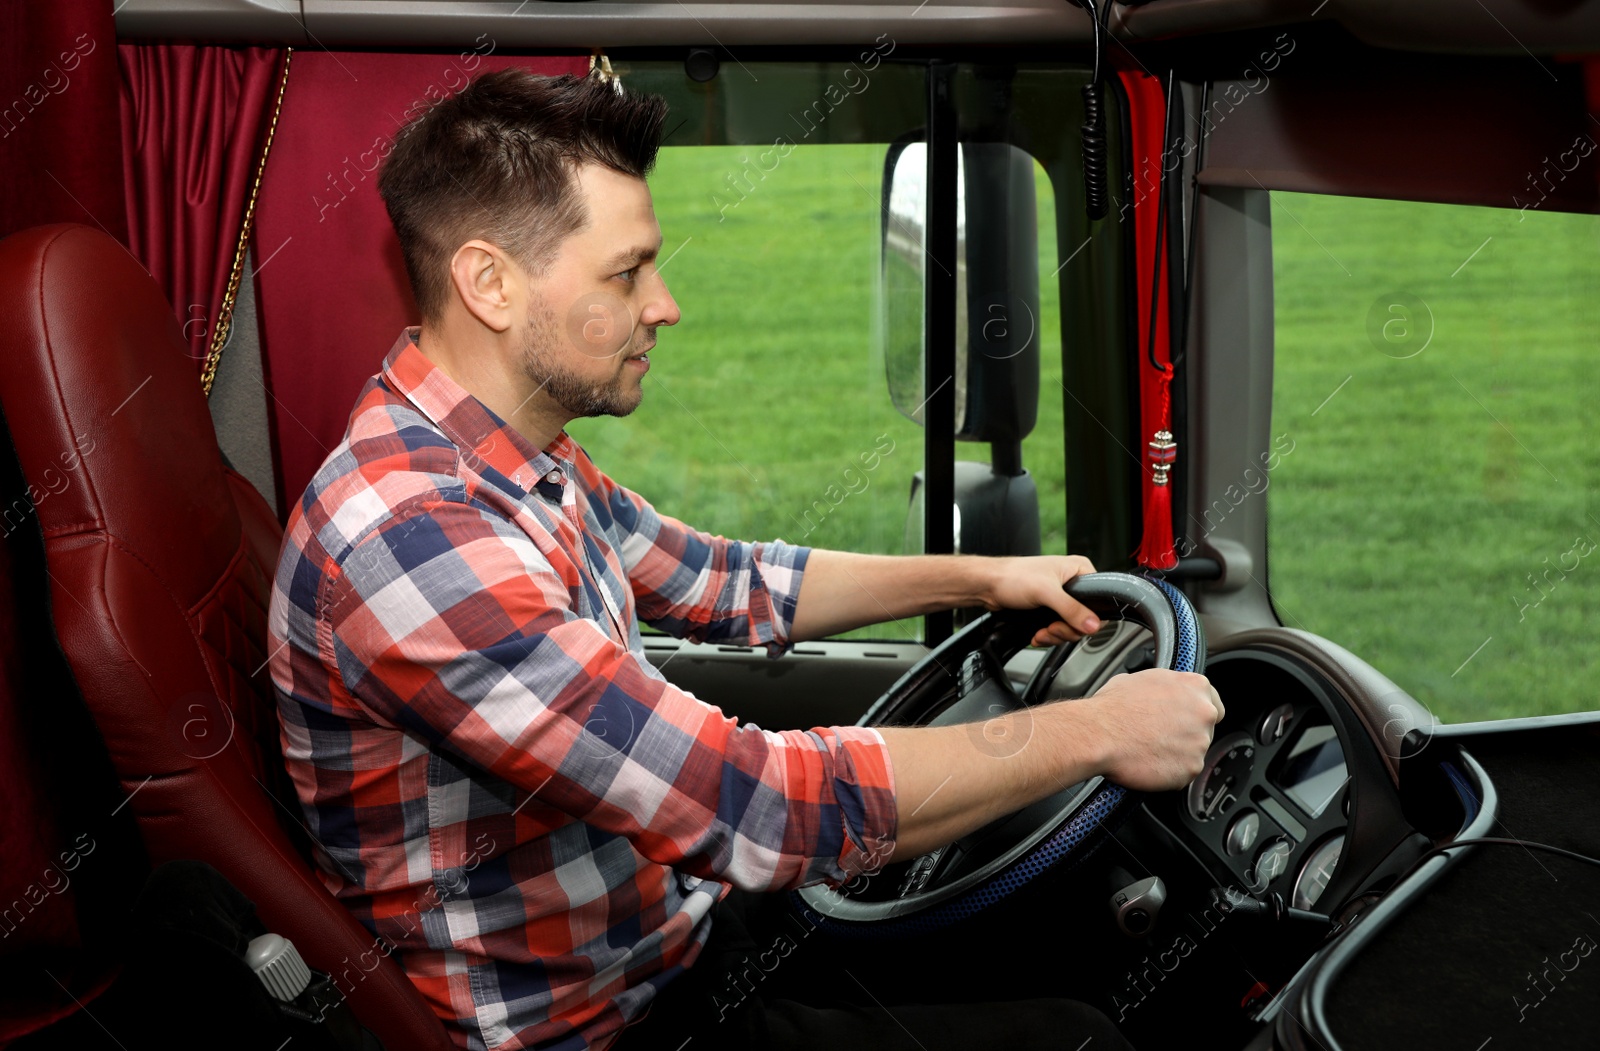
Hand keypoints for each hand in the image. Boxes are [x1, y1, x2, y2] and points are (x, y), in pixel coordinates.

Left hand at [979, 554, 1100, 646]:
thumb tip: (1092, 624)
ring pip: (1071, 627)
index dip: (1086, 618)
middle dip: (1066, 629)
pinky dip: (1048, 636)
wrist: (988, 585)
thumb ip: (1071, 609)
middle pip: (1084, 618)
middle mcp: (1072, 583)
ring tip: (1041, 632)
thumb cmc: (1012, 576)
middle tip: (1051, 628)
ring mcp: (1061, 597)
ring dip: (1055, 635)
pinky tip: (1037, 634)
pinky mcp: (1049, 609)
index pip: (1099, 600)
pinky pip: (1058, 629)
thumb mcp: (1046, 592)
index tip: (1068, 624)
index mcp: (1079, 569)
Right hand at [1075, 670, 1223, 791]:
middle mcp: (1204, 713)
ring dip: (1176, 754)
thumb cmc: (1112, 707)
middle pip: (1205, 729)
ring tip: (1148, 749)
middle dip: (1186, 734)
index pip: (1213, 702)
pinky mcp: (1191, 769)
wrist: (1099, 735)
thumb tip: (1160, 692)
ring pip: (1194, 752)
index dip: (1196, 713)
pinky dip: (1169, 772)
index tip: (1186, 719)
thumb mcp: (1140, 679)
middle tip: (1160, 736)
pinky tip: (1149, 763)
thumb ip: (1164, 688)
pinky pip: (1184, 773)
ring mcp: (1200, 743)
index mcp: (1195, 686)